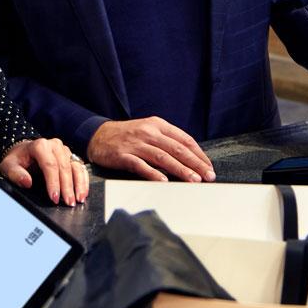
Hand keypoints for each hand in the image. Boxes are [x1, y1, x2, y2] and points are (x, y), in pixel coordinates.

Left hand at [0, 137, 88, 205]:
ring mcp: (65, 150)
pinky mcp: (71, 156)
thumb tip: (27, 182)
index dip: (53, 183)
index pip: (50, 165)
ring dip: (79, 184)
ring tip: (79, 199)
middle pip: (64, 167)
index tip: (54, 198)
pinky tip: (83, 192)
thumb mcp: (9, 166)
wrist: (23, 151)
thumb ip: (16, 174)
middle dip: (67, 187)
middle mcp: (55, 145)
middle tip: (68, 203)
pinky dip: (83, 180)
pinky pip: (81, 168)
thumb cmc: (17, 160)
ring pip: (76, 166)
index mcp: (40, 146)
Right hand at [86, 117, 216, 181]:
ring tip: (193, 180)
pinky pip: (140, 165)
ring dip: (180, 170)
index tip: (209, 167)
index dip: (199, 154)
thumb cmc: (128, 136)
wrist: (98, 135)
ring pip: (162, 157)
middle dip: (195, 164)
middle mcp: (149, 132)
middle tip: (208, 176)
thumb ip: (167, 142)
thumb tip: (190, 159)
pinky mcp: (123, 155)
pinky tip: (163, 182)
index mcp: (158, 125)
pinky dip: (153, 173)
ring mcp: (136, 143)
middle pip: (177, 149)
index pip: (184, 140)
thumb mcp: (149, 131)